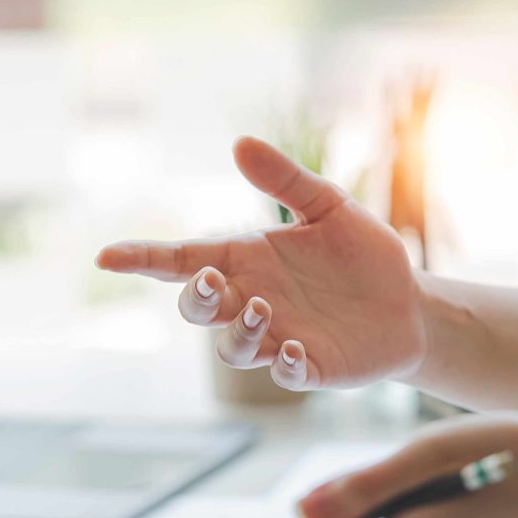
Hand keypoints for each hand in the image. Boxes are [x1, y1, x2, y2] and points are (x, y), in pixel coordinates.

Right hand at [97, 136, 425, 390]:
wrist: (411, 303)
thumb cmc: (363, 254)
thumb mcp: (330, 206)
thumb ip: (286, 180)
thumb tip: (240, 142)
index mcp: (246, 260)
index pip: (182, 260)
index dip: (143, 259)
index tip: (106, 257)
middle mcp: (252, 301)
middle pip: (198, 309)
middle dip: (196, 299)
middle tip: (213, 281)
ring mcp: (277, 339)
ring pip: (233, 348)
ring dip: (239, 332)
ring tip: (264, 309)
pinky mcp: (309, 368)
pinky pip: (284, 374)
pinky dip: (282, 366)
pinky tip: (293, 350)